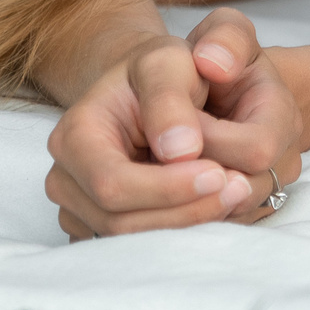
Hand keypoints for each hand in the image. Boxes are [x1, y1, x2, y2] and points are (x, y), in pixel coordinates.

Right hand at [44, 8, 299, 239]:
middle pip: (122, 223)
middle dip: (186, 211)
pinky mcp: (106, 230)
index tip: (220, 172)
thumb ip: (173, 94)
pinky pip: (143, 250)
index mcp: (74, 135)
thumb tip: (180, 149)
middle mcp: (67, 180)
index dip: (167, 188)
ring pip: (136, 244)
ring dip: (192, 225)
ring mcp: (83, 211)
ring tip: (239, 193)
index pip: (113, 184)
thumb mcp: (171, 59)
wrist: (158, 88)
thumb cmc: (165, 70)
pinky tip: (218, 207)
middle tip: (242, 188)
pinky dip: (185, 234)